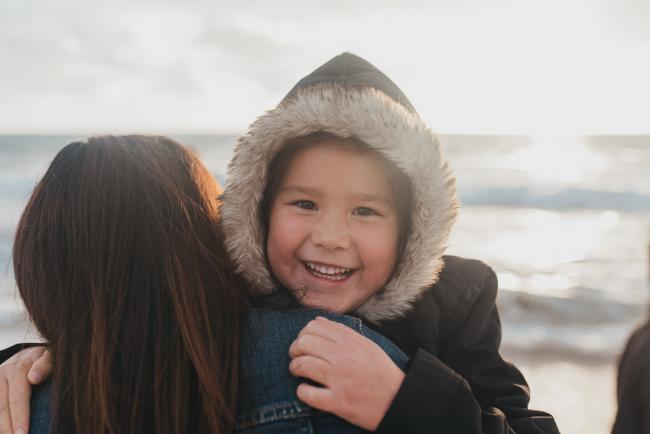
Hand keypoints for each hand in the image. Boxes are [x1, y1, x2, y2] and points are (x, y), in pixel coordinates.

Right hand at [0, 346, 51, 433]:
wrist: (27, 356)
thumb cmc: (44, 360)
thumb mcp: (50, 357)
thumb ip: (46, 365)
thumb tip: (34, 378)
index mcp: (19, 369)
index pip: (18, 397)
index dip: (20, 416)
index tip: (23, 433)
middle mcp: (3, 374)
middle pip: (4, 407)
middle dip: (10, 427)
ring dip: (2, 426)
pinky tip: (4, 430)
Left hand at [288, 317, 404, 430]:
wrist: (398, 399)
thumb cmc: (380, 371)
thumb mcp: (366, 344)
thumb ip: (342, 331)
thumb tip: (317, 320)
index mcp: (349, 341)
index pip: (313, 327)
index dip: (302, 334)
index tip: (304, 344)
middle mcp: (343, 357)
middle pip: (304, 343)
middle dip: (294, 350)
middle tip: (297, 358)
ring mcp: (339, 379)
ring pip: (303, 365)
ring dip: (295, 368)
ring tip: (298, 372)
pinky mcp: (338, 401)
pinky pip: (308, 394)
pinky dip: (302, 391)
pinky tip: (305, 390)